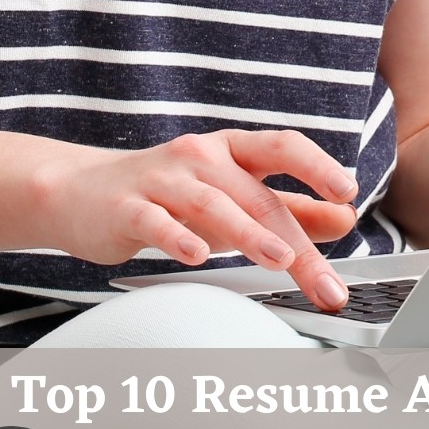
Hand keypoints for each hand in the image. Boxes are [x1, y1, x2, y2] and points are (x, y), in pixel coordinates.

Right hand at [42, 130, 358, 309]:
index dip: (316, 165)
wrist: (81, 192)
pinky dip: (177, 237)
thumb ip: (289, 208)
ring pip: (212, 204)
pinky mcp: (128, 207)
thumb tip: (346, 217)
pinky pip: (156, 221)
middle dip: (296, 241)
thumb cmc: (167, 195)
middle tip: (325, 281)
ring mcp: (163, 179)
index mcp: (232, 150)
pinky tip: (196, 256)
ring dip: (249, 233)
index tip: (348, 191)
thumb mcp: (233, 195)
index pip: (282, 146)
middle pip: (256, 195)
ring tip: (279, 259)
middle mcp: (201, 157)